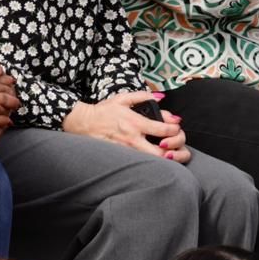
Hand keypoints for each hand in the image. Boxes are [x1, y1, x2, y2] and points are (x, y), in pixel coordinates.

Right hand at [62, 91, 190, 161]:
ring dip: (164, 158)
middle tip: (175, 144)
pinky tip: (155, 157)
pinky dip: (150, 162)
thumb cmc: (103, 111)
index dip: (175, 129)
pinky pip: (139, 162)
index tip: (176, 127)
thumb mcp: (122, 98)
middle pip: (161, 152)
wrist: (83, 123)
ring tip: (168, 152)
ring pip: (151, 161)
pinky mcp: (121, 157)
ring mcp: (127, 150)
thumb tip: (160, 98)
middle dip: (173, 149)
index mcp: (135, 123)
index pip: (163, 130)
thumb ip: (143, 96)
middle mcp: (132, 139)